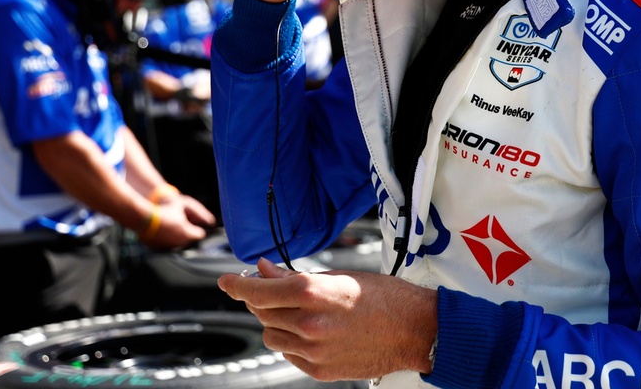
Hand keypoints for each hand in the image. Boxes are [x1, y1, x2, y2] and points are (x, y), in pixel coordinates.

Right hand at [144, 194, 214, 249]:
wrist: (143, 217)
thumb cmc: (165, 209)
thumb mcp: (183, 205)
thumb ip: (198, 212)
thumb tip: (211, 220)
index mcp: (188, 233)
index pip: (200, 235)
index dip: (197, 228)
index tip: (195, 224)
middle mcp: (180, 243)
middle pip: (189, 240)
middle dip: (187, 233)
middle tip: (180, 223)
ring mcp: (169, 247)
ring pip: (178, 244)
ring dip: (177, 238)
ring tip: (170, 226)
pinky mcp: (158, 249)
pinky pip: (167, 246)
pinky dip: (167, 241)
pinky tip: (162, 231)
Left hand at [218, 258, 436, 380]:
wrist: (415, 330)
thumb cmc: (384, 297)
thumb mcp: (339, 276)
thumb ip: (296, 276)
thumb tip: (265, 270)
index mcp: (312, 294)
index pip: (258, 290)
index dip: (237, 285)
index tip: (226, 280)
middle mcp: (307, 324)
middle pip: (262, 312)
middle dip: (261, 299)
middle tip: (270, 288)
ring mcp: (312, 351)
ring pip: (272, 335)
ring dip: (277, 321)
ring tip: (303, 312)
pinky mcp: (319, 370)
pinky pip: (289, 354)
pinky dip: (293, 341)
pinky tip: (314, 330)